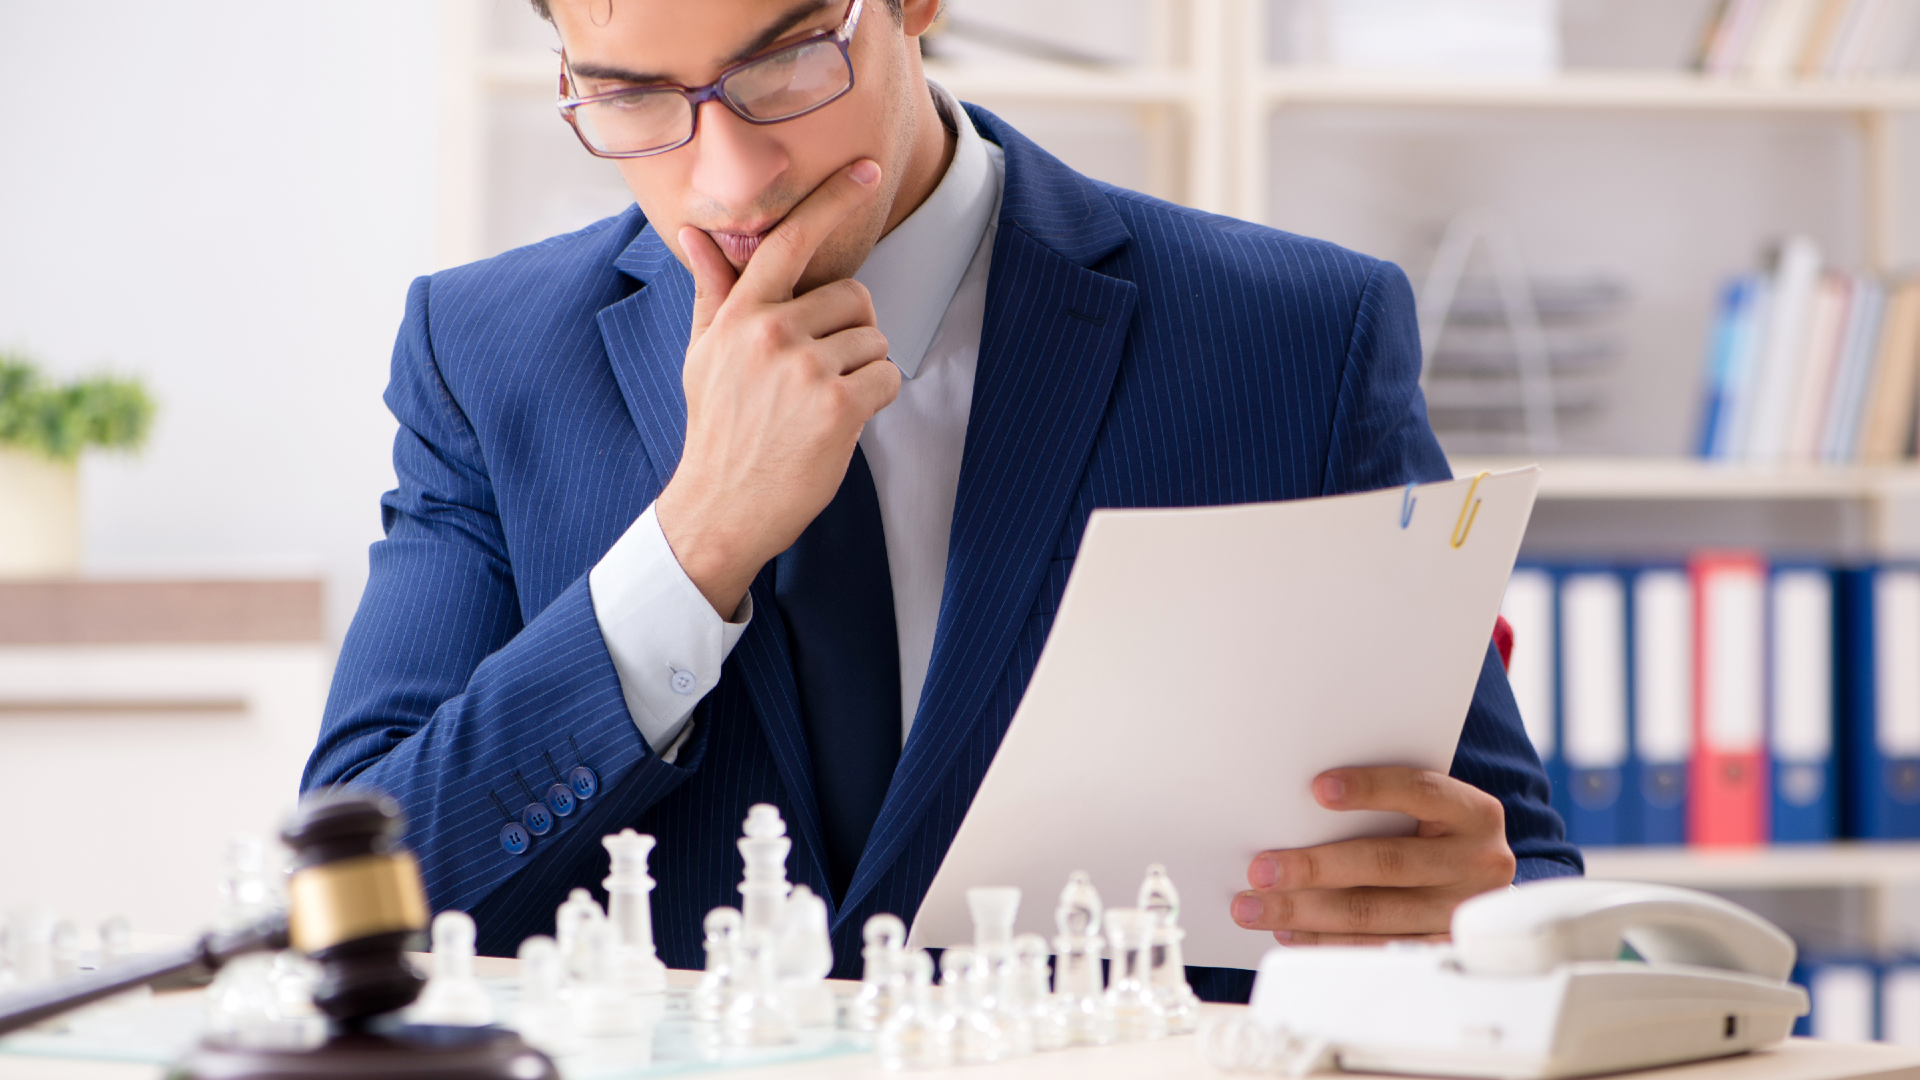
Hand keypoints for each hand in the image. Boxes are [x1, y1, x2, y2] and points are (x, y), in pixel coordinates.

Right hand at [655, 159, 901, 616]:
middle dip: (850, 332)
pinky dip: (877, 399)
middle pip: (854, 296)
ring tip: (821, 404)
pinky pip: (887, 377)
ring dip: (863, 370)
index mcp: (740, 314)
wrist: (720, 507)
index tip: (868, 170)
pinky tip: (842, 421)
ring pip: (874, 339)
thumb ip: (713, 291)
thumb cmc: (718, 429)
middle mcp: (771, 332)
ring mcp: (804, 368)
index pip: (789, 241)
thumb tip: (694, 234)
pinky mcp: (836, 405)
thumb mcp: (704, 355)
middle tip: (818, 373)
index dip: (833, 200)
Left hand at [1231, 767, 1515, 944]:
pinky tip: (1290, 931)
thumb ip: (1385, 805)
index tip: (1316, 788)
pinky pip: (1373, 948)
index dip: (1370, 788)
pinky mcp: (1441, 949)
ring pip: (1373, 914)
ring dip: (1304, 911)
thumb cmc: (1438, 833)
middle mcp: (1477, 863)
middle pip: (1386, 862)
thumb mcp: (1430, 809)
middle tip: (1260, 870)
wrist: (1480, 880)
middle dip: (1314, 867)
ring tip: (1255, 906)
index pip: (1420, 791)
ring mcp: (1461, 912)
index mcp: (1474, 814)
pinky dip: (1325, 940)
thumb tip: (1297, 809)